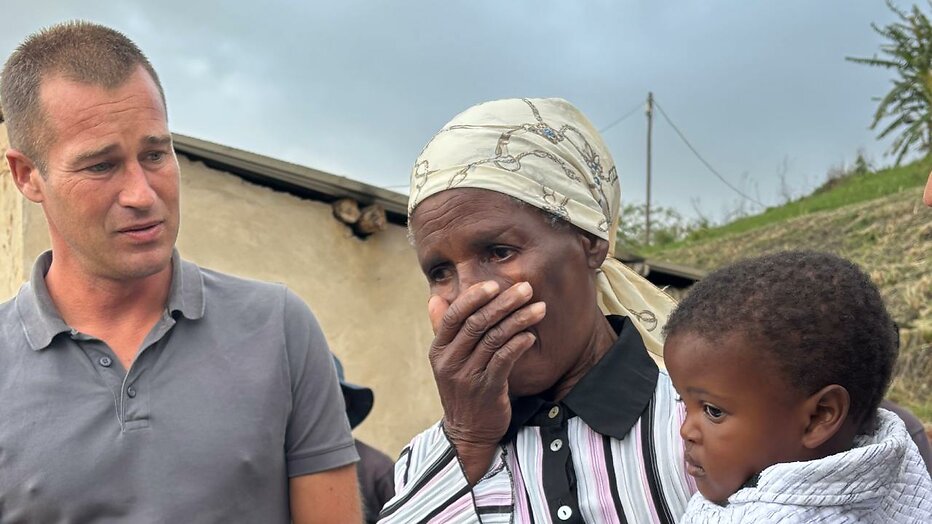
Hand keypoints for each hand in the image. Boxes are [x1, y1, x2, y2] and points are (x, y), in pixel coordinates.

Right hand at [427, 280, 545, 484]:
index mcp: (439, 350)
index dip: (474, 297)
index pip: (454, 316)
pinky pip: (504, 360)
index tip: (494, 284)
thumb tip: (434, 298)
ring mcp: (468, 376)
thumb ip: (444, 330)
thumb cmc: (462, 389)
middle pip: (477, 323)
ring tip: (539, 308)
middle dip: (504, 302)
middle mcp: (450, 362)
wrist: (468, 433)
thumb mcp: (447, 361)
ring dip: (519, 320)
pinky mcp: (488, 390)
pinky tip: (531, 334)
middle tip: (526, 288)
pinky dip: (519, 344)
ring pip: (494, 339)